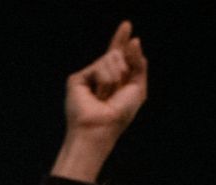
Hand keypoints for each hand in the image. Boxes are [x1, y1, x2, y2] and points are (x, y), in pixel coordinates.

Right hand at [64, 22, 147, 137]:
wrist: (101, 127)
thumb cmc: (119, 114)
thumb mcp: (137, 87)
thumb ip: (138, 63)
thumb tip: (133, 41)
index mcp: (114, 78)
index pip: (118, 54)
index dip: (121, 40)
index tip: (127, 25)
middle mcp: (99, 75)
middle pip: (116, 53)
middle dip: (123, 71)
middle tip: (114, 94)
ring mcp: (88, 76)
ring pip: (111, 58)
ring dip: (114, 80)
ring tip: (105, 97)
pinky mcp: (77, 78)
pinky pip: (100, 66)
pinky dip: (104, 81)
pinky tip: (97, 95)